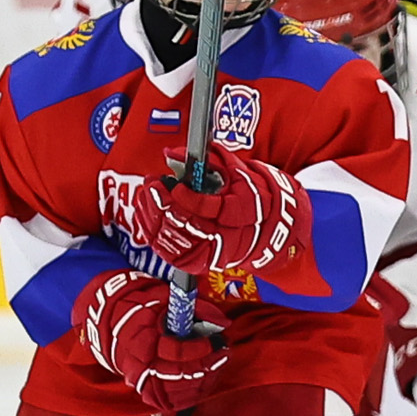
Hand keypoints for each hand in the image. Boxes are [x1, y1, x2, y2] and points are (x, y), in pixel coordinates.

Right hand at [73, 271, 228, 412]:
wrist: (116, 325)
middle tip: (222, 353)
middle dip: (207, 365)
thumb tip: (224, 323)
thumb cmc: (144, 310)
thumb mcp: (166, 300)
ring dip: (205, 379)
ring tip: (216, 363)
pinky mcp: (149, 392)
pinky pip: (175, 400)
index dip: (198, 348)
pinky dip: (194, 391)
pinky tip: (205, 377)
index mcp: (141, 341)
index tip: (214, 341)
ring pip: (180, 391)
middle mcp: (140, 366)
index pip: (174, 352)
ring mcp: (143, 382)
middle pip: (180, 375)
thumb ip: (196, 310)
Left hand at [122, 144, 309, 277]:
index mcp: (241, 212)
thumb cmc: (250, 196)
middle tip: (152, 185)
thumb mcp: (236, 172)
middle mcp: (228, 237)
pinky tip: (148, 217)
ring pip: (175, 241)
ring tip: (147, 197)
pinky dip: (154, 235)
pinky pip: (171, 254)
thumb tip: (172, 153)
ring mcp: (213, 253)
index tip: (174, 183)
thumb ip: (206, 161)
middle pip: (186, 225)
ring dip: (153, 217)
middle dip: (162, 204)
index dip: (186, 197)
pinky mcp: (201, 262)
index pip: (208, 208)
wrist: (269, 228)